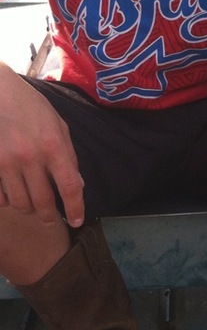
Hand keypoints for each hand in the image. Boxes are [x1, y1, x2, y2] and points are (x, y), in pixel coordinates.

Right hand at [0, 65, 83, 226]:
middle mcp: (30, 156)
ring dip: (27, 208)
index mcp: (53, 146)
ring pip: (19, 203)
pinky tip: (10, 192)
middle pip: (43, 202)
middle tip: (50, 219)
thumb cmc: (31, 108)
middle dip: (49, 216)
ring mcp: (5, 161)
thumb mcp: (59, 126)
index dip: (75, 208)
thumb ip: (68, 156)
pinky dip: (6, 200)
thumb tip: (76, 186)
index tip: (77, 221)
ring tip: (31, 202)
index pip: (69, 186)